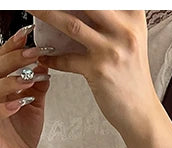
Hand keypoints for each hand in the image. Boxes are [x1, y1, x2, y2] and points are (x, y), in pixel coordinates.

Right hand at [0, 24, 51, 147]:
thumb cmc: (21, 137)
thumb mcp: (35, 107)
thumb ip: (38, 87)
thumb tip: (46, 65)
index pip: (1, 61)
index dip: (13, 47)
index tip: (29, 35)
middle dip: (14, 59)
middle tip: (34, 54)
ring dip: (8, 82)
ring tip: (27, 79)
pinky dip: (3, 108)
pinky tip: (18, 103)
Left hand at [24, 10, 158, 138]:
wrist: (142, 113)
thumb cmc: (133, 79)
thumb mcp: (131, 43)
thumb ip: (113, 22)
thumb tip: (81, 9)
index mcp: (133, 20)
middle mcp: (125, 32)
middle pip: (86, 2)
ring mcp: (112, 51)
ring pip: (71, 24)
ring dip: (45, 13)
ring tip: (29, 7)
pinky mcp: (99, 71)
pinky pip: (67, 59)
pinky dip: (52, 58)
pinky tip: (44, 57)